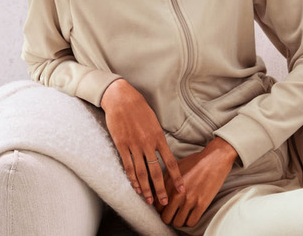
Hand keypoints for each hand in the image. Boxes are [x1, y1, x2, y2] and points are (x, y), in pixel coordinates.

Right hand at [101, 79, 184, 204]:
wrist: (121, 98)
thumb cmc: (138, 107)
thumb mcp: (153, 121)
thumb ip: (158, 137)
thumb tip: (163, 150)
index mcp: (158, 137)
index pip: (170, 162)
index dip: (176, 177)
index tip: (181, 190)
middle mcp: (147, 143)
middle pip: (156, 171)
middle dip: (161, 189)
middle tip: (164, 203)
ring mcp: (133, 145)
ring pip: (141, 172)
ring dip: (146, 188)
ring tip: (149, 200)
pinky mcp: (121, 145)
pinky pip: (127, 165)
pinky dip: (132, 178)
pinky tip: (135, 187)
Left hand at [156, 137, 237, 227]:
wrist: (214, 159)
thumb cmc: (195, 162)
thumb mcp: (174, 166)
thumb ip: (165, 179)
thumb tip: (159, 192)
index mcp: (169, 184)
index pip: (157, 205)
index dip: (161, 209)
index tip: (165, 208)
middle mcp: (177, 193)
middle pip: (165, 217)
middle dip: (168, 217)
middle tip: (172, 214)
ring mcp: (189, 200)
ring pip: (177, 222)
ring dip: (178, 221)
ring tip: (181, 216)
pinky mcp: (201, 204)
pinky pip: (191, 222)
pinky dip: (189, 222)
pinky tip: (190, 216)